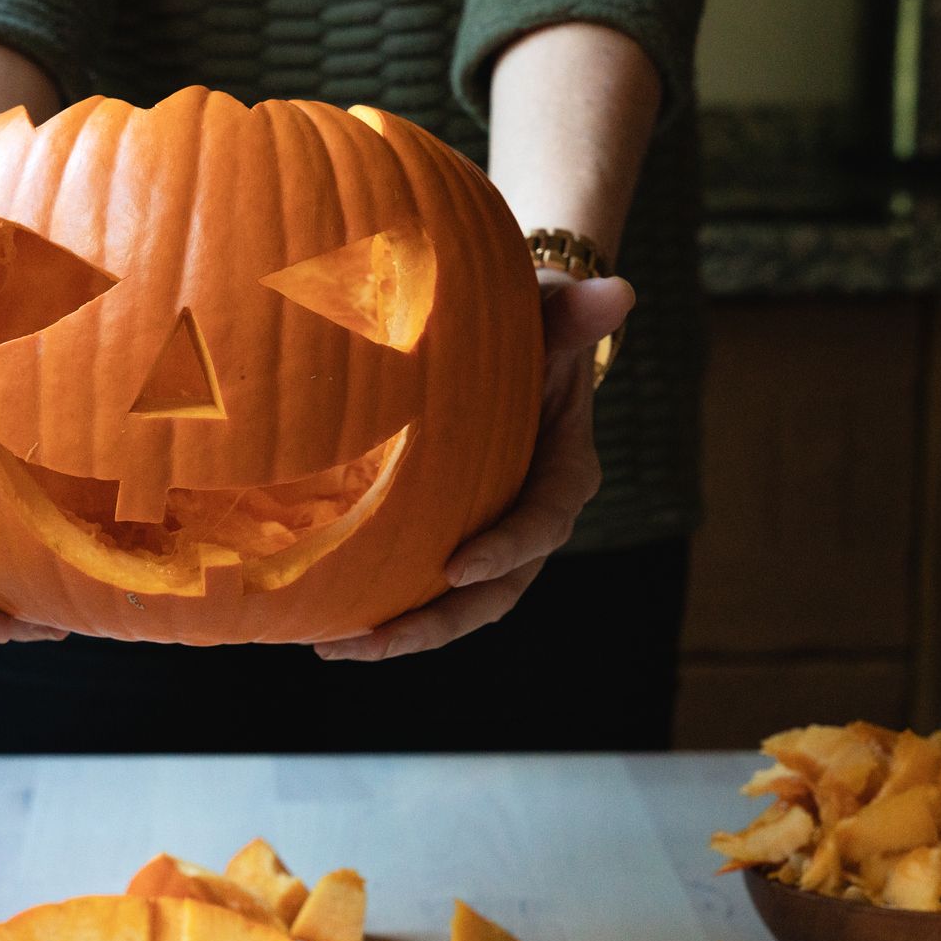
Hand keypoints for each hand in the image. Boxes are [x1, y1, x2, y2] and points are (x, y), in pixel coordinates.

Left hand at [314, 271, 629, 661]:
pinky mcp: (456, 539)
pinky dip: (382, 608)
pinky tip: (322, 623)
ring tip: (336, 647)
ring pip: (456, 605)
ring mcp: (493, 537)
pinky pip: (423, 585)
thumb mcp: (554, 317)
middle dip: (438, 623)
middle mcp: (532, 520)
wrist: (520, 345)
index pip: (542, 525)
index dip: (506, 550)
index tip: (458, 568)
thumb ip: (576, 315)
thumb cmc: (536, 327)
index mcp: (564, 475)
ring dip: (400, 632)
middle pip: (495, 593)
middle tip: (378, 639)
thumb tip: (619, 292)